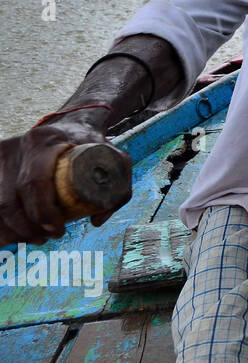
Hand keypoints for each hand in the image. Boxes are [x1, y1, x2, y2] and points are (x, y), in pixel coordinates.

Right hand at [0, 118, 124, 245]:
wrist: (73, 124)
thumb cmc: (94, 145)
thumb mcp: (115, 160)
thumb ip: (119, 189)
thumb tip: (97, 220)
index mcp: (46, 141)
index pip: (35, 182)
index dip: (42, 212)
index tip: (58, 229)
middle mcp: (19, 146)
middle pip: (9, 198)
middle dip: (26, 228)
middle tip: (48, 238)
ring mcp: (3, 155)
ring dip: (12, 229)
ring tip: (34, 238)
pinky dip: (1, 223)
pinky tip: (12, 235)